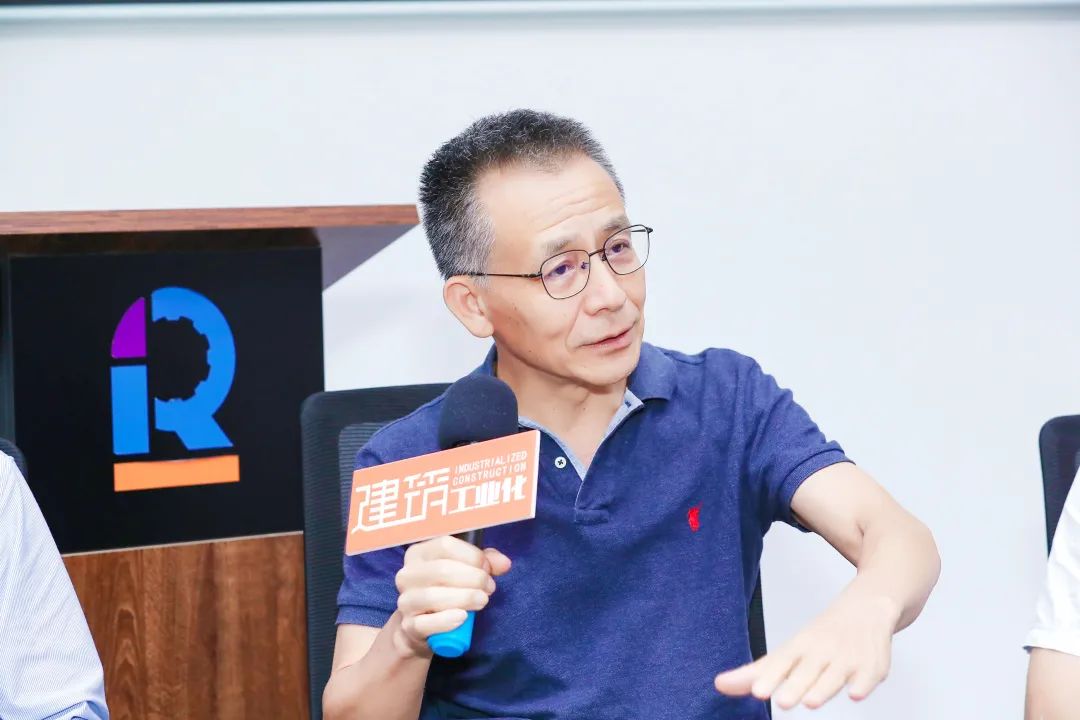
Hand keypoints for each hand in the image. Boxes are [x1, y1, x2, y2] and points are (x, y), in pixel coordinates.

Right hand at [391, 535, 511, 658]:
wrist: (421, 628)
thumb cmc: (446, 591)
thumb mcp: (465, 570)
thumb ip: (485, 562)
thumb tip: (504, 563)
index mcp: (418, 553)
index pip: (445, 545)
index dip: (472, 556)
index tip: (487, 568)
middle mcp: (407, 574)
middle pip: (442, 570)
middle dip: (473, 578)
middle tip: (489, 588)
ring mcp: (405, 601)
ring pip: (434, 596)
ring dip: (465, 598)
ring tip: (481, 601)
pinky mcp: (409, 626)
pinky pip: (426, 623)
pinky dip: (447, 620)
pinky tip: (462, 618)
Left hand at [713, 589, 899, 709]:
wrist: (867, 607)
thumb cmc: (822, 636)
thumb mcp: (789, 651)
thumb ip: (756, 672)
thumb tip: (719, 685)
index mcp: (799, 648)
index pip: (781, 664)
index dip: (770, 678)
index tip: (756, 691)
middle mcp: (821, 652)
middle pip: (807, 671)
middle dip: (795, 686)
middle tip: (781, 702)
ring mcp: (847, 658)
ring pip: (834, 675)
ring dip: (823, 687)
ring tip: (811, 703)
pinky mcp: (872, 666)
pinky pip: (868, 675)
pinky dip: (863, 683)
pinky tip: (855, 693)